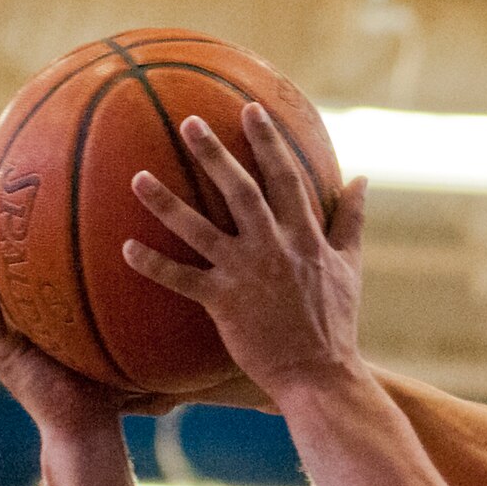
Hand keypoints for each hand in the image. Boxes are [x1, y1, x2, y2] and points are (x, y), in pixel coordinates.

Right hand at [0, 197, 162, 437]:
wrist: (92, 432)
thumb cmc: (110, 391)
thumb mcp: (118, 337)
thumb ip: (130, 306)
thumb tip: (167, 263)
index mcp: (29, 319)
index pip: (8, 267)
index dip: (3, 234)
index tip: (8, 197)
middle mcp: (8, 325)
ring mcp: (0, 340)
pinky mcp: (1, 356)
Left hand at [123, 104, 367, 400]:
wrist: (322, 375)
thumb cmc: (336, 323)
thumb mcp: (350, 266)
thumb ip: (352, 220)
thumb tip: (361, 179)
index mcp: (304, 236)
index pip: (286, 178)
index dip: (267, 142)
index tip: (250, 110)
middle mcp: (274, 247)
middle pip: (240, 191)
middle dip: (213, 154)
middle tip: (187, 122)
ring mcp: (246, 274)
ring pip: (200, 229)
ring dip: (167, 202)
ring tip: (137, 177)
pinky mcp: (224, 303)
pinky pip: (182, 279)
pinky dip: (153, 265)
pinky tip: (126, 248)